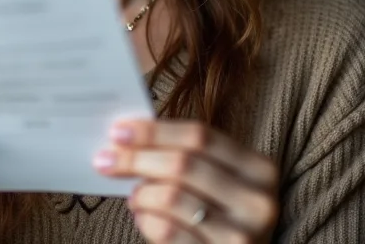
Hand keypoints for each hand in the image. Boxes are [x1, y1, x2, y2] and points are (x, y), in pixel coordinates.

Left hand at [94, 119, 278, 243]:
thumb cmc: (221, 214)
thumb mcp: (218, 180)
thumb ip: (187, 156)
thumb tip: (128, 137)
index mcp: (259, 168)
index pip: (199, 135)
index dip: (155, 131)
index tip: (118, 131)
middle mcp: (257, 201)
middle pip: (184, 163)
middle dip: (137, 158)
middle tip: (105, 159)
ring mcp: (243, 236)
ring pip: (174, 197)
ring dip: (142, 193)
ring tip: (132, 195)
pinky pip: (170, 232)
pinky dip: (147, 221)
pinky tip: (142, 217)